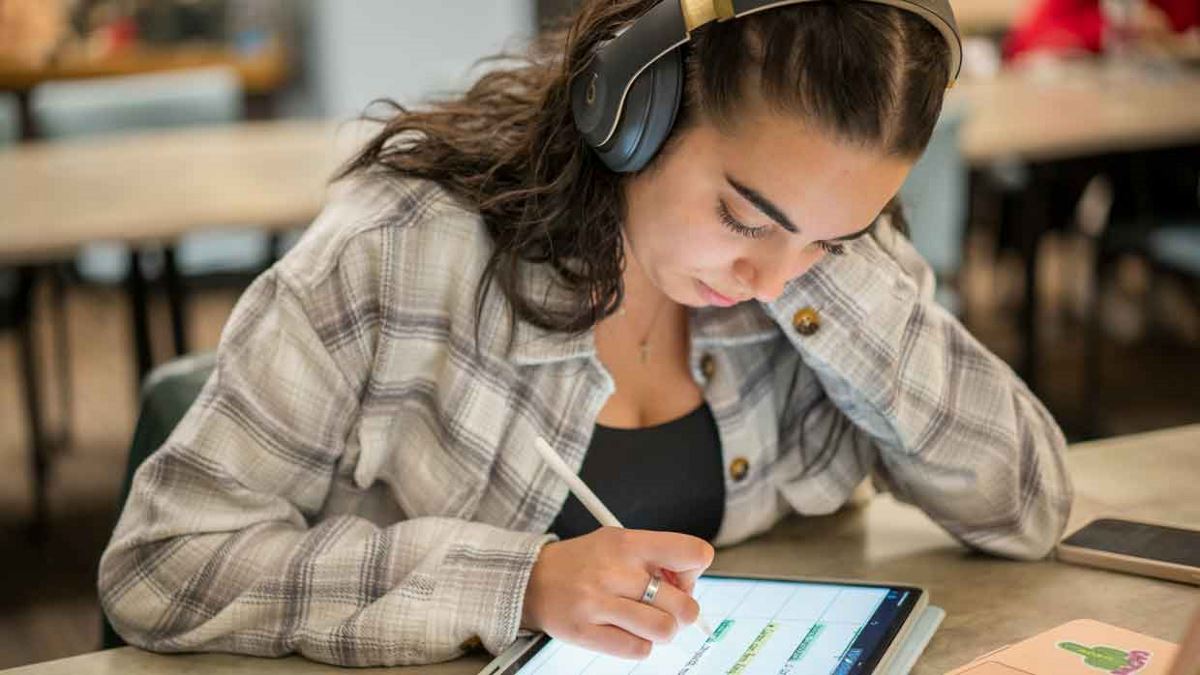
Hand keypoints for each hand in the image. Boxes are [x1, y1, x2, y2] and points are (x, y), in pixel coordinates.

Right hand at [521, 527, 714, 658]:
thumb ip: (656, 556)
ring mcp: (598, 603)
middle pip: (684, 605)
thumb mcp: (618, 541)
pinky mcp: (585, 633)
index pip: (693, 553)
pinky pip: (637, 650)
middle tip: (664, 606)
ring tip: (645, 621)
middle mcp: (614, 571)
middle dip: (682, 611)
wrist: (532, 579)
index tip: (680, 577)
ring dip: (661, 631)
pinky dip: (639, 645)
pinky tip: (625, 631)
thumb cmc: (584, 562)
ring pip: (664, 630)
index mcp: (627, 543)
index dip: (695, 571)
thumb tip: (690, 584)